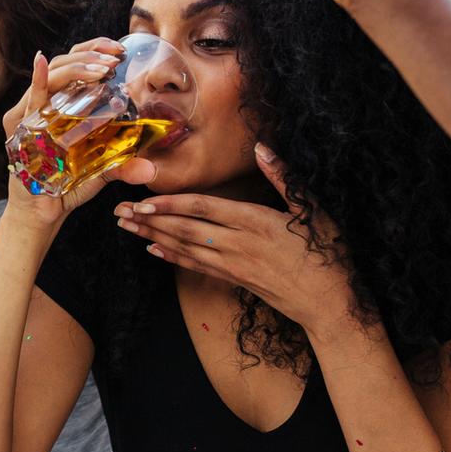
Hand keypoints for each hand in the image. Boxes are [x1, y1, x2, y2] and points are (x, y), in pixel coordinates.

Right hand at [2, 39, 155, 229]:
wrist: (45, 211)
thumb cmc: (69, 184)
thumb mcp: (102, 170)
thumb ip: (123, 164)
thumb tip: (151, 169)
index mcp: (64, 103)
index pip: (77, 64)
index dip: (95, 50)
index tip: (119, 51)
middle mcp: (46, 102)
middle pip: (65, 62)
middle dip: (90, 55)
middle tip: (114, 59)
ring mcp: (31, 112)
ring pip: (53, 76)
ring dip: (77, 68)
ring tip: (101, 70)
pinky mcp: (20, 127)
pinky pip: (30, 100)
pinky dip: (37, 80)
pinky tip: (42, 64)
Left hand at [112, 142, 355, 330]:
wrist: (331, 304)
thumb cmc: (327, 253)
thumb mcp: (312, 210)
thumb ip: (284, 178)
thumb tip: (264, 147)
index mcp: (257, 222)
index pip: (204, 209)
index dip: (171, 204)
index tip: (143, 201)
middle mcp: (239, 245)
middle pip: (186, 229)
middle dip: (150, 221)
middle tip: (119, 213)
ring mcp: (235, 265)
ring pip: (186, 248)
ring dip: (154, 238)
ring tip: (127, 228)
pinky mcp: (235, 279)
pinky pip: (197, 267)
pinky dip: (173, 258)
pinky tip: (153, 251)